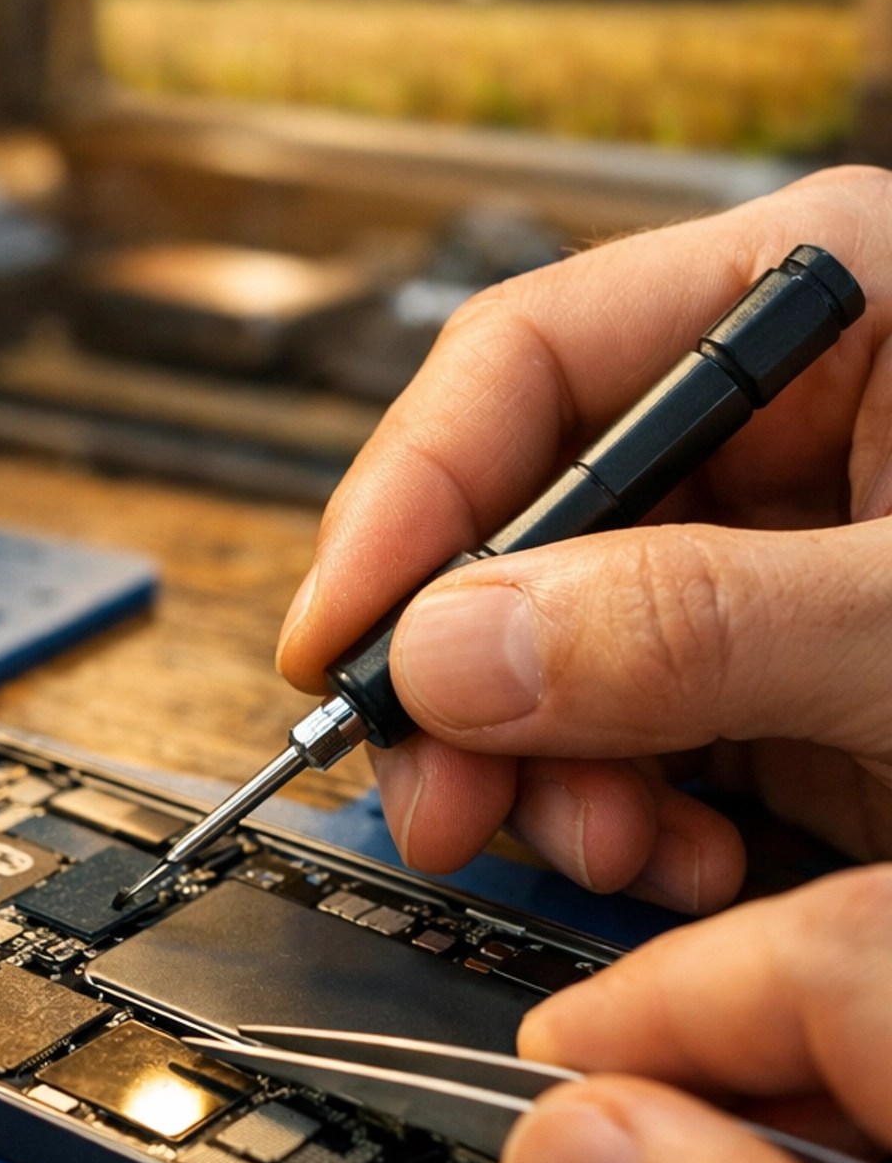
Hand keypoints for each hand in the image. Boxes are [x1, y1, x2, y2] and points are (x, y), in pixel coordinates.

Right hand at [276, 167, 891, 911]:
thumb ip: (700, 624)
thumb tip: (456, 647)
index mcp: (821, 298)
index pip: (529, 359)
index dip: (408, 499)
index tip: (340, 640)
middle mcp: (778, 414)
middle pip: (524, 517)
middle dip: (471, 679)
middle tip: (444, 805)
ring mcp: (772, 551)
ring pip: (557, 645)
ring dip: (547, 771)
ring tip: (600, 853)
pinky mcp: (782, 671)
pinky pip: (630, 733)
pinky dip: (622, 814)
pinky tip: (667, 863)